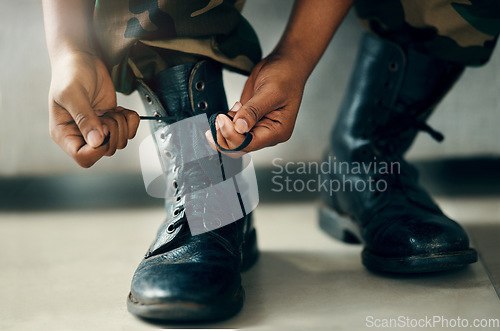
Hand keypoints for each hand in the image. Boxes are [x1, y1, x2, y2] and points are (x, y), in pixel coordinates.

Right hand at [48, 50, 139, 167]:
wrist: (82, 58)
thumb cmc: (70, 73)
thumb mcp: (72, 94)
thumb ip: (84, 118)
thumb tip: (96, 141)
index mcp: (64, 133)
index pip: (83, 158)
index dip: (98, 149)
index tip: (103, 128)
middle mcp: (81, 135)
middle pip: (106, 151)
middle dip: (113, 132)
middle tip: (107, 114)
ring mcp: (98, 129)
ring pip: (119, 142)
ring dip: (122, 125)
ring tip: (112, 109)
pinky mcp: (111, 121)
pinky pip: (129, 131)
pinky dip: (131, 121)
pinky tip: (120, 109)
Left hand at [205, 54, 305, 153]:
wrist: (284, 64)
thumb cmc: (285, 76)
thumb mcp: (270, 92)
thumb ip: (253, 111)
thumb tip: (240, 127)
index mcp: (277, 131)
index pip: (249, 144)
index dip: (232, 135)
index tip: (222, 119)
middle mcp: (267, 133)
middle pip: (239, 146)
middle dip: (225, 134)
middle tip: (219, 117)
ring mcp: (256, 126)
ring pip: (233, 138)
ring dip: (225, 127)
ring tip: (232, 108)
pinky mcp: (248, 119)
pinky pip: (232, 128)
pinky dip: (226, 120)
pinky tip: (235, 107)